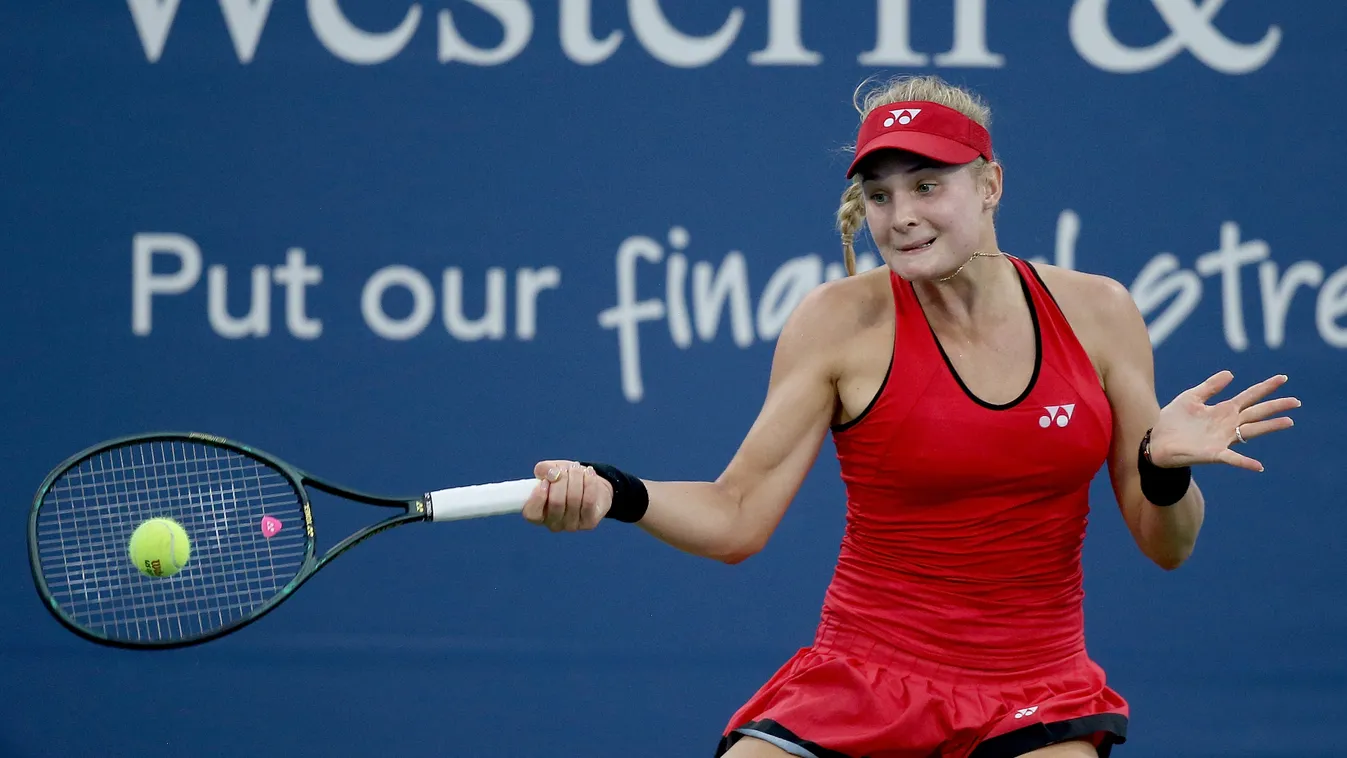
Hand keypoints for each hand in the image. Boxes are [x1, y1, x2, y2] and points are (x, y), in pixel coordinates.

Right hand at [521, 460, 612, 531]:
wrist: (588, 485)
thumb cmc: (564, 480)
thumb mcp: (549, 470)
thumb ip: (544, 469)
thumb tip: (553, 474)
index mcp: (537, 515)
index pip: (532, 513)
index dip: (538, 496)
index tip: (545, 481)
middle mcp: (553, 524)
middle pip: (556, 502)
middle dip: (562, 479)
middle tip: (565, 469)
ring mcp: (571, 525)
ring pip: (574, 499)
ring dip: (576, 477)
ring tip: (577, 468)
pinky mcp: (588, 523)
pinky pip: (589, 501)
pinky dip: (589, 482)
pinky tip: (589, 472)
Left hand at [1149, 371, 1300, 471]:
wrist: (1156, 442)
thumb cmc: (1173, 421)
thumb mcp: (1190, 398)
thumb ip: (1210, 387)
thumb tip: (1231, 373)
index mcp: (1222, 409)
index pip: (1249, 396)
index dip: (1265, 387)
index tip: (1283, 378)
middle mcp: (1227, 424)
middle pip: (1256, 412)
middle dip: (1275, 406)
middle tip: (1296, 401)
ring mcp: (1223, 439)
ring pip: (1251, 431)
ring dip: (1269, 427)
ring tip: (1289, 422)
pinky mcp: (1213, 453)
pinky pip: (1232, 458)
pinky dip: (1245, 462)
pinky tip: (1259, 466)